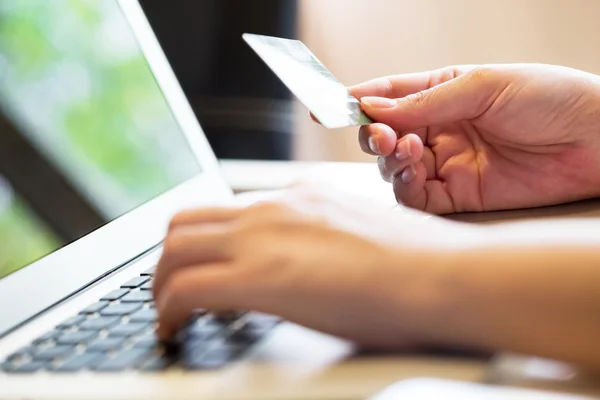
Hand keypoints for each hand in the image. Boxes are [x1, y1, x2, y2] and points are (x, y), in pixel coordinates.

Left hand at [152, 185, 473, 347]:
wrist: (442, 274)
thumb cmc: (418, 264)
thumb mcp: (360, 234)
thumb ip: (325, 240)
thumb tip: (312, 265)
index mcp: (298, 198)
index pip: (228, 210)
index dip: (206, 242)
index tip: (203, 265)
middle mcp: (273, 208)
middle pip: (187, 221)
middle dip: (169, 257)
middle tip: (171, 288)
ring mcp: (263, 237)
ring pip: (175, 249)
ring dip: (162, 282)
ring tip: (168, 313)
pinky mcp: (259, 276)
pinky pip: (185, 289)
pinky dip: (167, 311)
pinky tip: (174, 330)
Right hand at [351, 64, 599, 213]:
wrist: (599, 141)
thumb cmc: (553, 98)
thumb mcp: (483, 85)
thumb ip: (425, 102)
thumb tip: (373, 107)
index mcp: (445, 94)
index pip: (390, 95)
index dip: (358, 100)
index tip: (327, 103)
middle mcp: (441, 130)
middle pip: (386, 134)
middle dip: (373, 134)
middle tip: (379, 133)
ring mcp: (448, 164)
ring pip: (394, 167)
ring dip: (389, 158)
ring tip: (406, 148)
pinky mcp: (459, 196)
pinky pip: (416, 195)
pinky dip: (404, 185)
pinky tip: (412, 170)